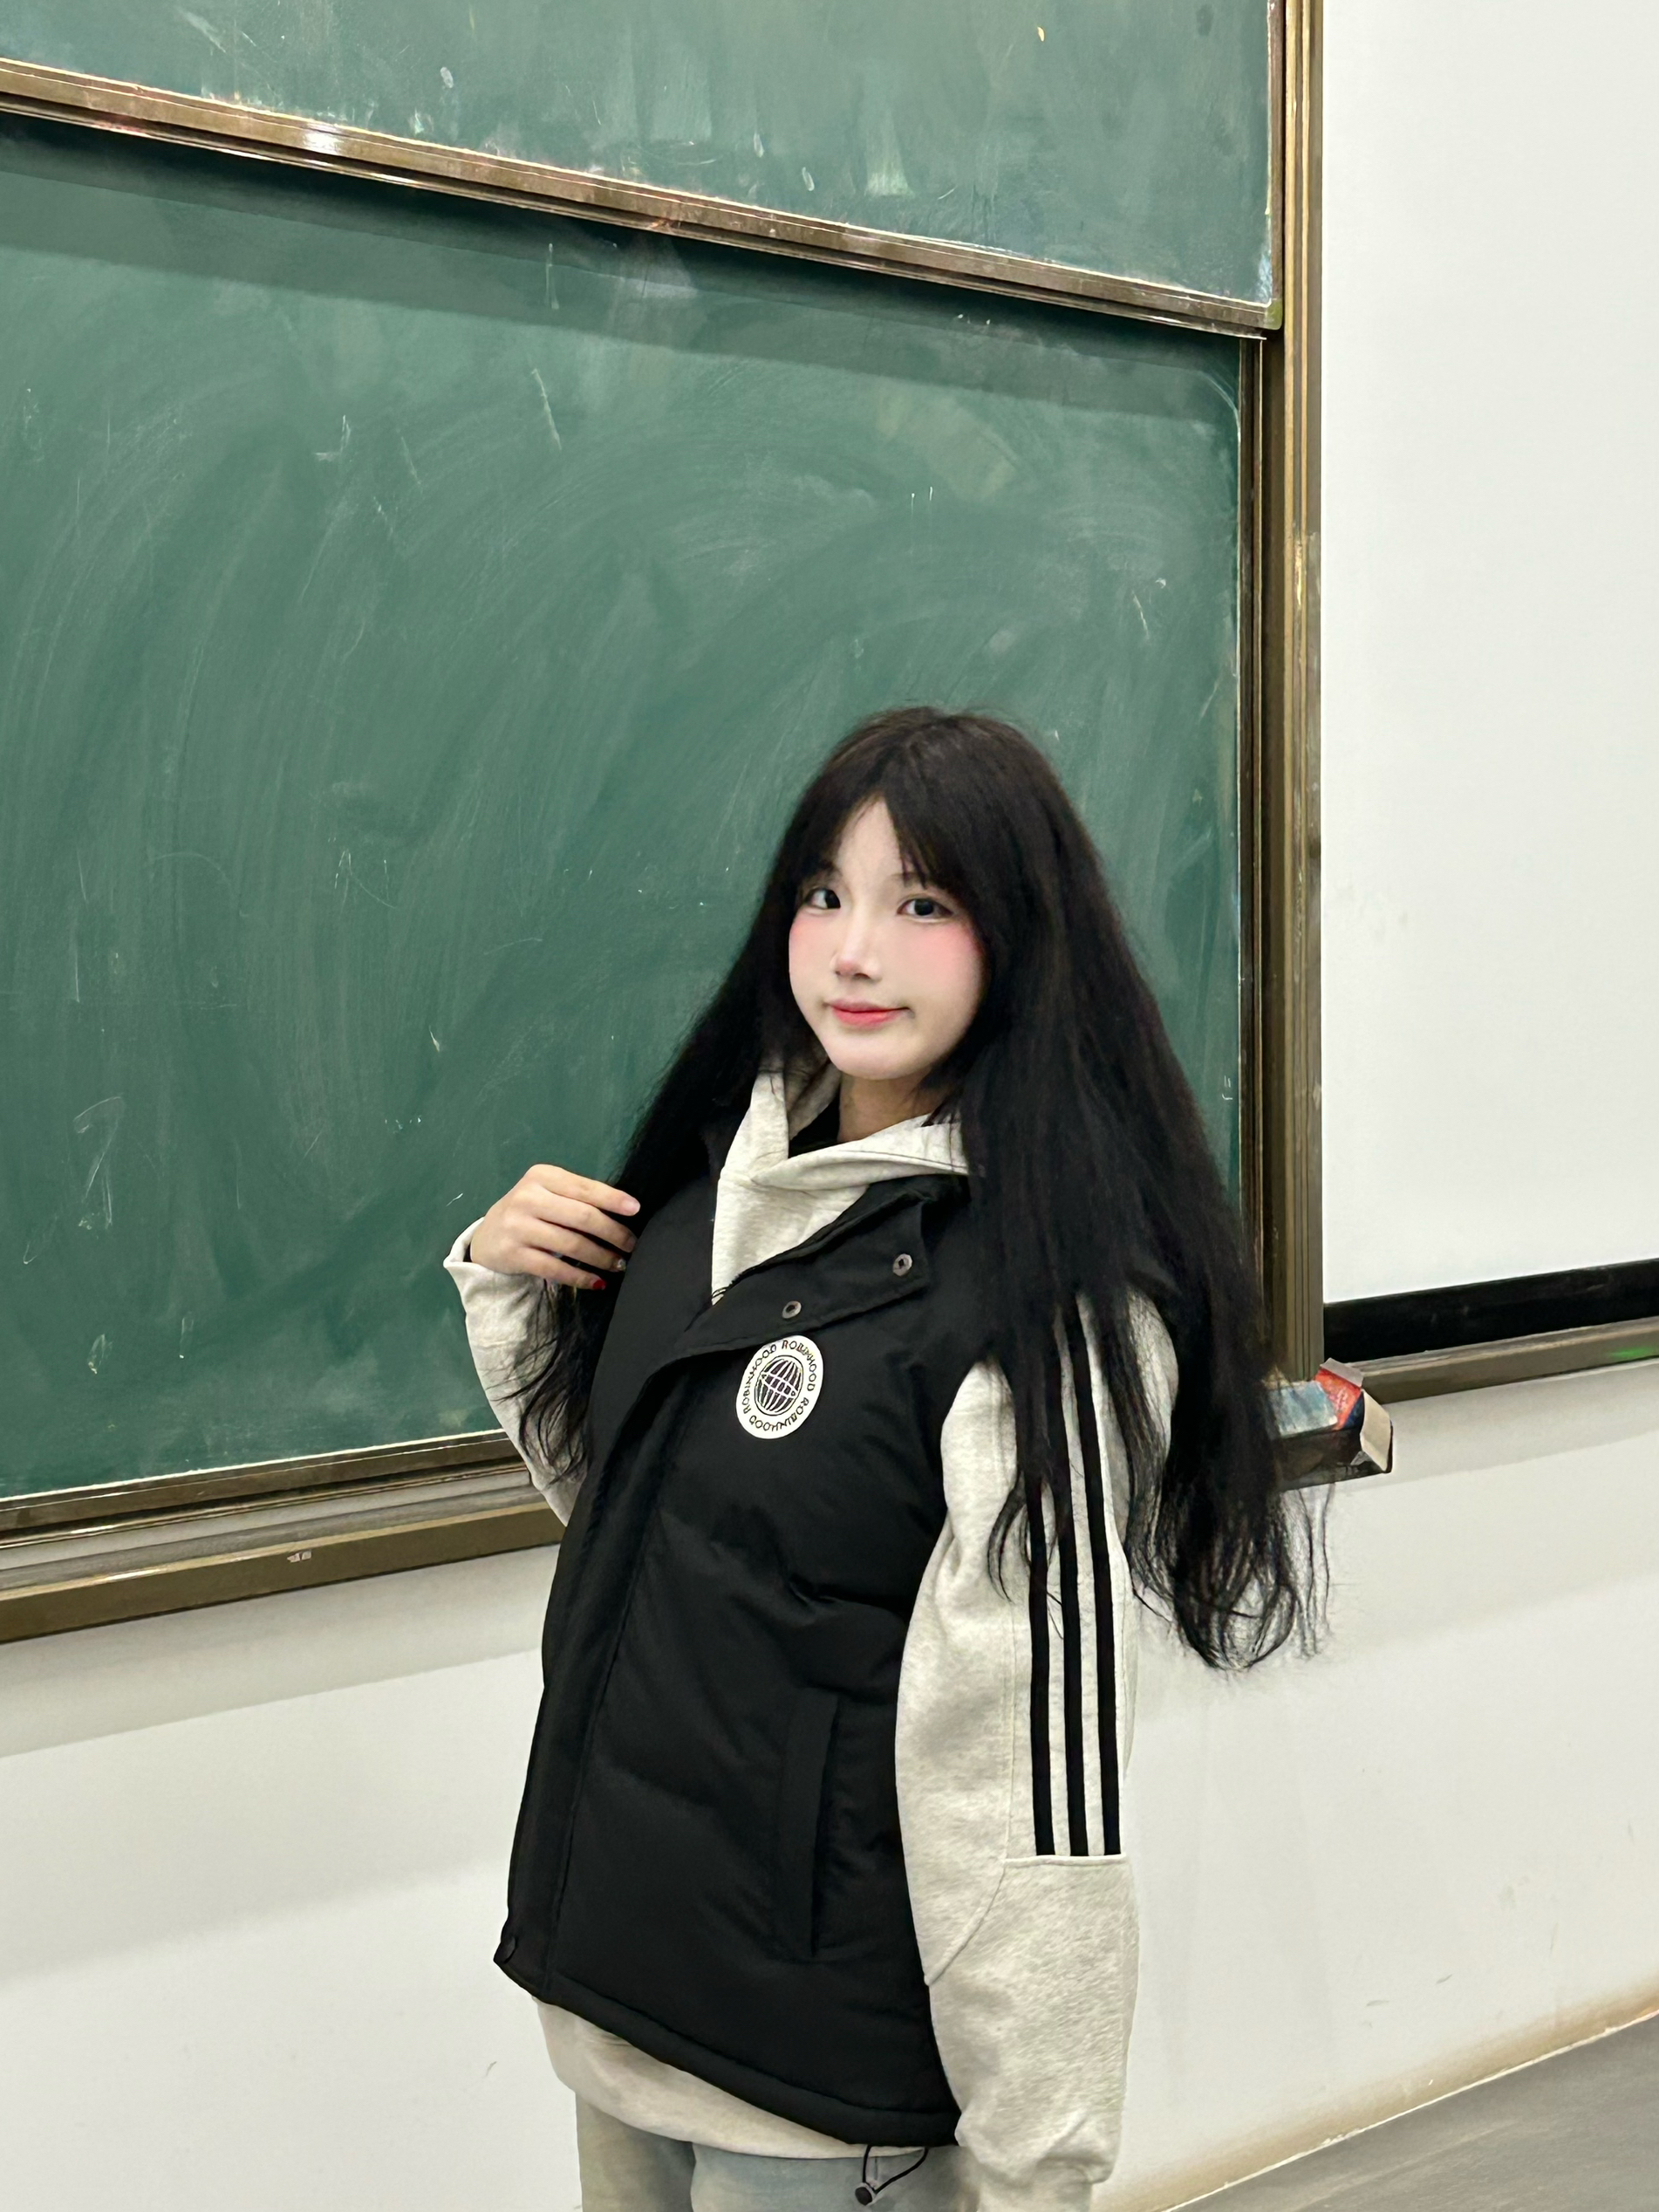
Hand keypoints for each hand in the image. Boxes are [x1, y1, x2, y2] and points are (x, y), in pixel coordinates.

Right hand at [468, 1165, 638, 1288]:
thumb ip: (577, 1198)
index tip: (636, 1210)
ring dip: (601, 1257)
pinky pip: (555, 1268)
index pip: (584, 1188)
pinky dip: (580, 1277)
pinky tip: (597, 1281)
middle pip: (582, 1217)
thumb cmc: (529, 1212)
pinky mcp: (514, 1254)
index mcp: (542, 1176)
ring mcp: (518, 1227)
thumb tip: (624, 1213)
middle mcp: (528, 1198)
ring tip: (619, 1265)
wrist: (487, 1238)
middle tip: (632, 1245)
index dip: (612, 1199)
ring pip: (572, 1244)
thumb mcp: (548, 1194)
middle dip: (613, 1233)